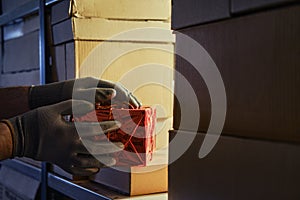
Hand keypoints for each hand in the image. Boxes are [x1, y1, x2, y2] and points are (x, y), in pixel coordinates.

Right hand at [3, 100, 122, 175]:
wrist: (19, 138)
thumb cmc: (36, 121)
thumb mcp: (53, 109)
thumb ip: (72, 105)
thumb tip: (89, 103)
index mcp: (69, 131)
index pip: (93, 129)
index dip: (107, 126)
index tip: (118, 124)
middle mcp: (70, 146)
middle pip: (95, 148)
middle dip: (109, 147)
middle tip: (121, 145)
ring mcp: (66, 157)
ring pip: (88, 162)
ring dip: (103, 161)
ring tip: (113, 159)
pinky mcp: (61, 164)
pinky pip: (78, 170)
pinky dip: (88, 170)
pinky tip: (96, 168)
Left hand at [29, 77, 140, 108]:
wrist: (48, 99)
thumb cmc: (62, 96)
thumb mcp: (78, 94)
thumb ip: (95, 94)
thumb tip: (115, 94)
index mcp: (95, 83)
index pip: (117, 88)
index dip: (128, 96)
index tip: (136, 106)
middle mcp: (97, 88)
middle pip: (118, 93)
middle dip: (130, 100)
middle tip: (139, 110)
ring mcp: (95, 95)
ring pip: (114, 99)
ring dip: (124, 106)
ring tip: (133, 114)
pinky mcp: (91, 103)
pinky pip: (107, 106)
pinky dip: (115, 111)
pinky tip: (118, 118)